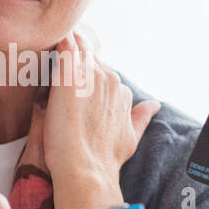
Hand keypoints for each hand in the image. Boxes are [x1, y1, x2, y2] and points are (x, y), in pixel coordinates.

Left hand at [43, 32, 159, 188]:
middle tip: (59, 55)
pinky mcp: (69, 75)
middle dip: (77, 58)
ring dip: (68, 48)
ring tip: (55, 46)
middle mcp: (109, 79)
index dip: (88, 73)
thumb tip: (155, 105)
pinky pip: (65, 48)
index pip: (102, 72)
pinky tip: (53, 42)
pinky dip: (60, 44)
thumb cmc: (105, 157)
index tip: (76, 77)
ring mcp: (90, 75)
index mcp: (121, 91)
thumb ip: (141, 117)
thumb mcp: (131, 136)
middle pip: (90, 59)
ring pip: (78, 51)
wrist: (85, 166)